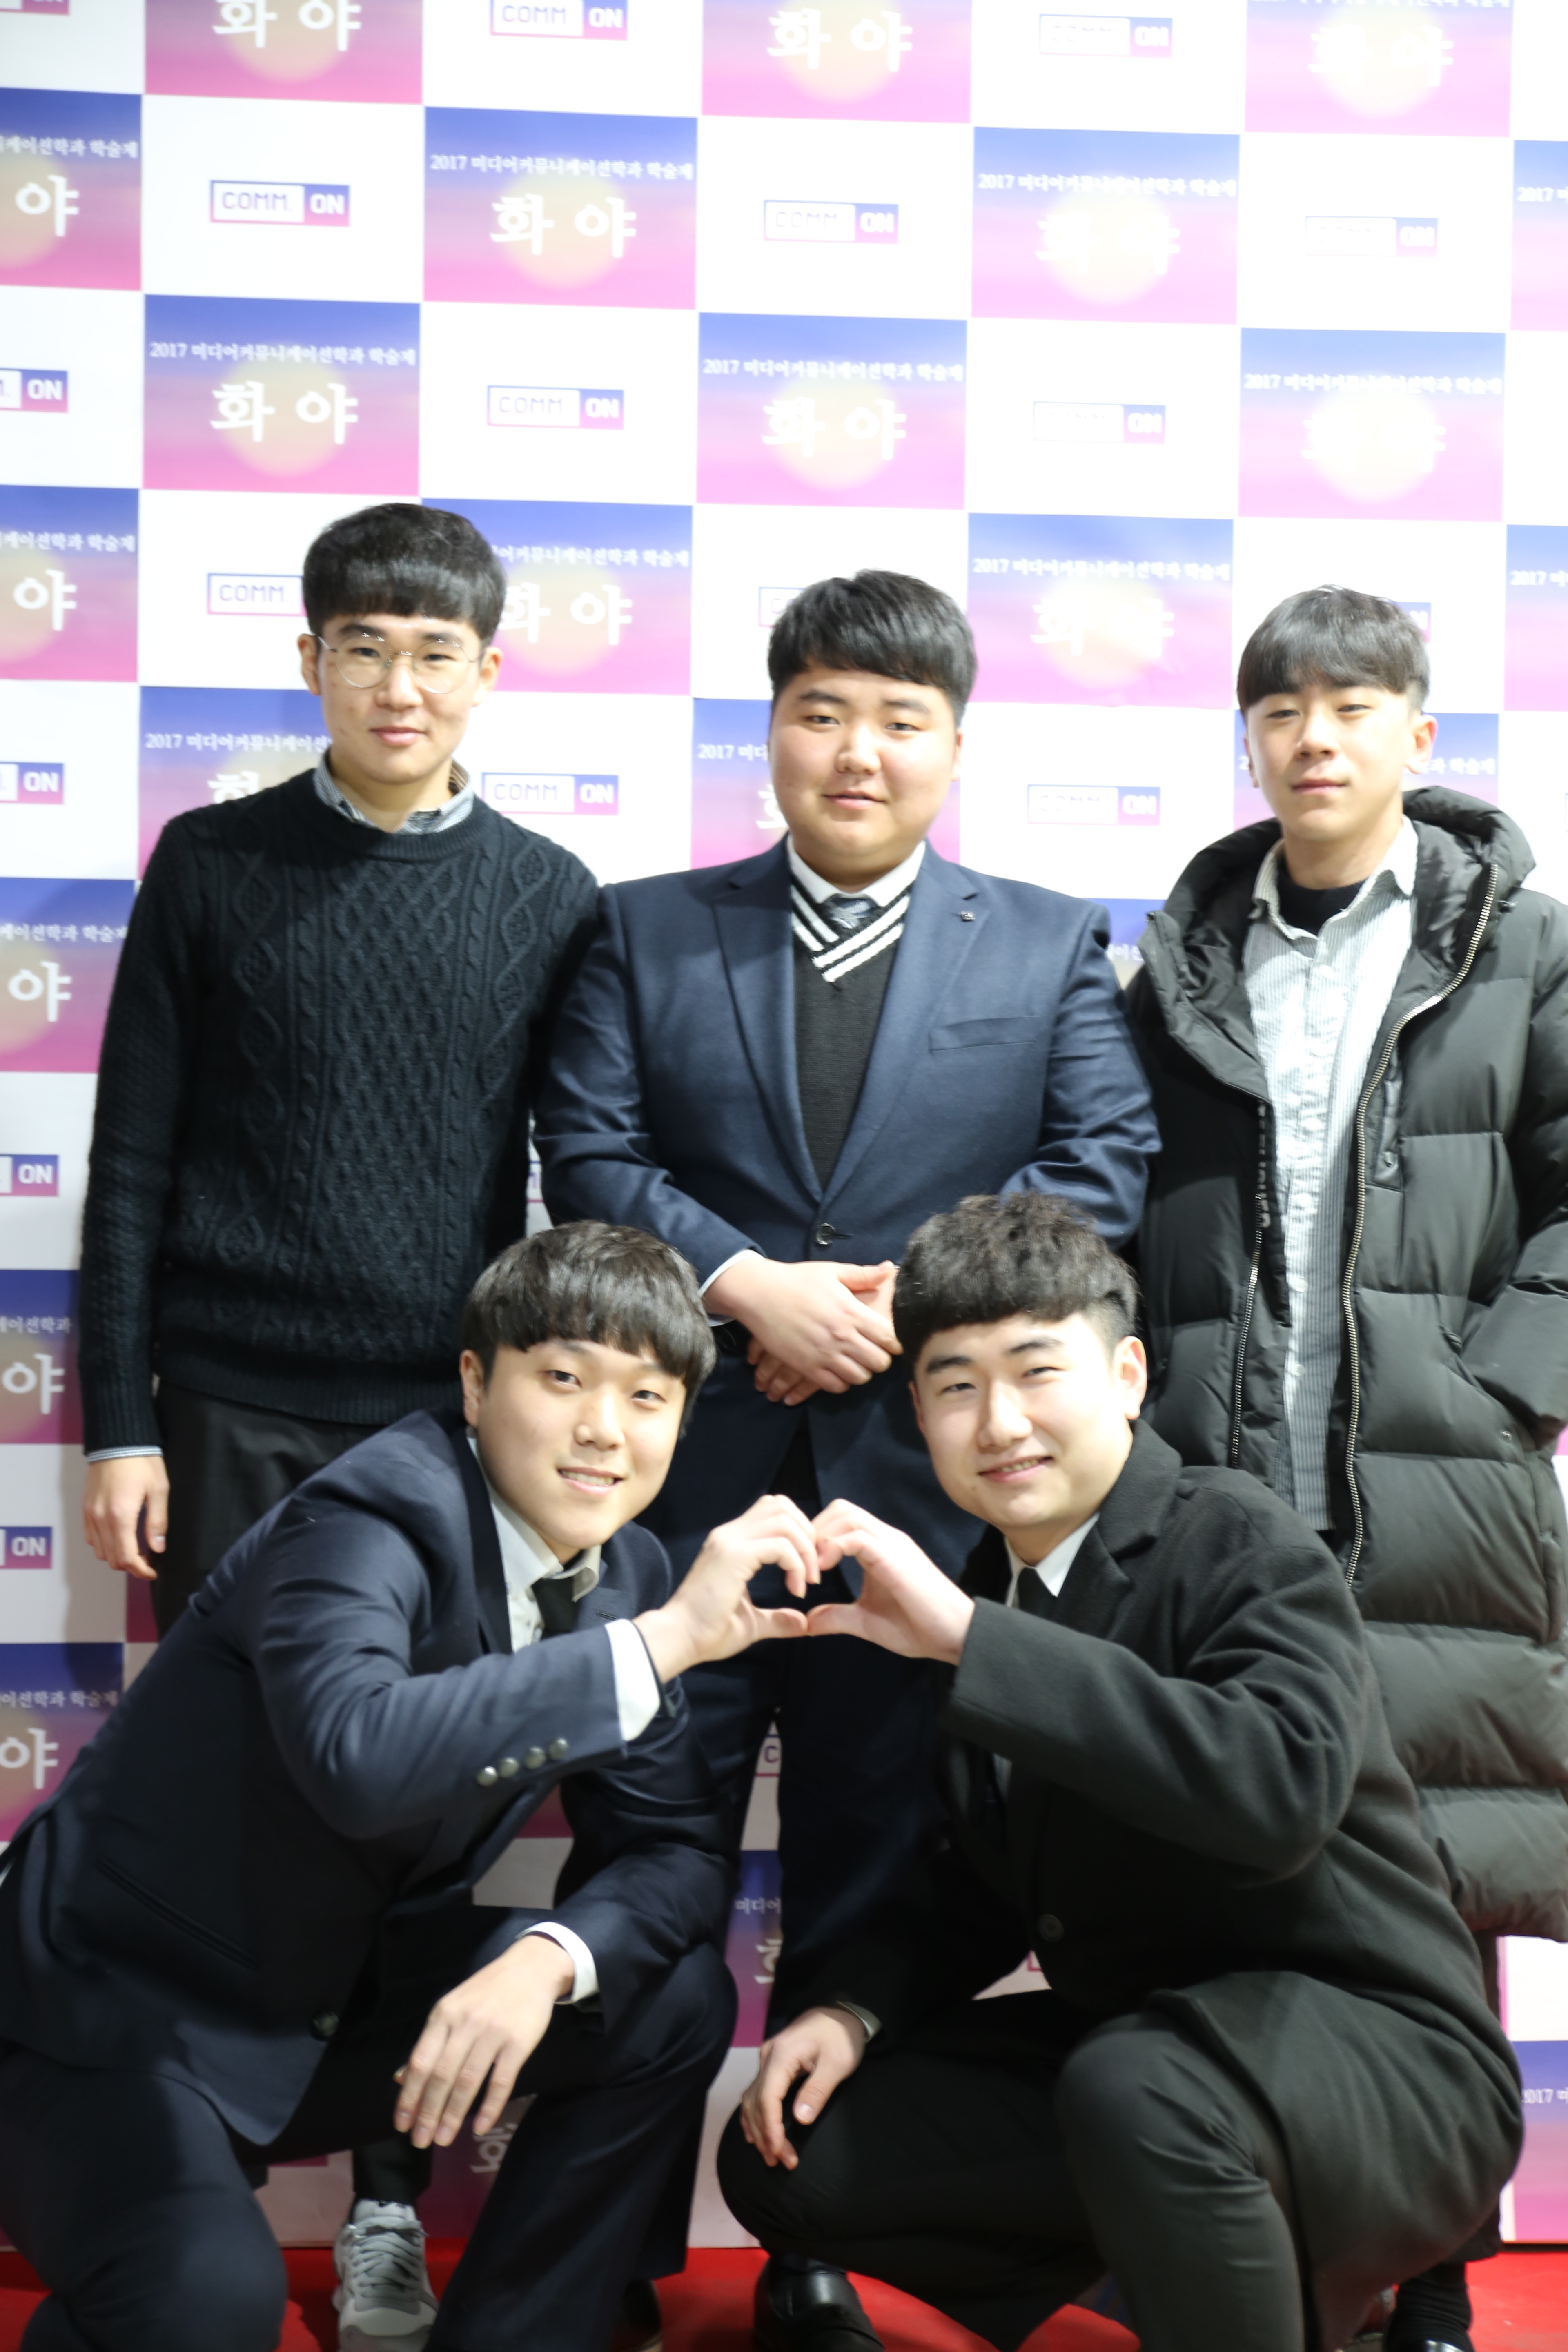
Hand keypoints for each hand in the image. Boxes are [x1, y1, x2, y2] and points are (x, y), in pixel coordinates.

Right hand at [83, 1455, 168, 1580]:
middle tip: (148, 1561)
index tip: (153, 1571)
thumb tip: (157, 1548)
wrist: (118, 1440)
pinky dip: (103, 1544)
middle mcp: (101, 1518)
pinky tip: (119, 1537)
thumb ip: (157, 1521)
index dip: (141, 1570)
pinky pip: (90, 1537)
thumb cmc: (142, 1462)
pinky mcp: (85, 1508)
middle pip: (112, 1558)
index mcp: (120, 1516)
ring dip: (117, 1556)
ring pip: (99, 1551)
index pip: (127, 1557)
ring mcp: (90, 1514)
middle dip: (130, 1565)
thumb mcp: (159, 1489)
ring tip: (135, 1549)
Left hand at [394, 1931, 572, 2149]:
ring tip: (443, 2139)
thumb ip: (429, 2043)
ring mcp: (493, 2032)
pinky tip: (480, 2127)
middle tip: (420, 2141)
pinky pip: (501, 2080)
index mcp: (443, 2015)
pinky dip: (490, 2107)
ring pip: (468, 2081)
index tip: (401, 2124)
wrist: (530, 1968)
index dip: (409, 2096)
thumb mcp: (451, 2008)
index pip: (420, 2062)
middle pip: (441, 2075)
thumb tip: (400, 2078)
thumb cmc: (486, 1992)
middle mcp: (465, 2023)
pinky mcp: (519, 2042)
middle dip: (428, 2112)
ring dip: (453, 2114)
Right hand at [636, 1494, 819, 1678]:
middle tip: (812, 1571)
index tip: (807, 1569)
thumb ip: (777, 1618)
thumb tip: (803, 1623)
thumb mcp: (752, 1623)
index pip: (773, 1510)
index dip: (799, 1532)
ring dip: (805, 1548)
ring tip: (806, 1580)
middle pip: (781, 1505)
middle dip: (807, 1534)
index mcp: (731, 1542)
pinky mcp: (733, 1557)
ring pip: (783, 1519)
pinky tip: (795, 1589)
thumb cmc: (709, 1632)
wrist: (679, 1640)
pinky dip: (795, 1564)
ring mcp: (729, 1542)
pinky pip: (778, 1545)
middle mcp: (729, 1534)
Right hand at [738, 2005, 865, 2169]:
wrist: (841, 2011)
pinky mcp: (771, 2062)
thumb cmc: (842, 2036)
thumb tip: (800, 2119)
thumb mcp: (838, 2063)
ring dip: (759, 2128)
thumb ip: (818, 2090)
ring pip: (752, 2099)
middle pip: (757, 2102)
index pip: (768, 2098)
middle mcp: (767, 2056)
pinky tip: (754, 2132)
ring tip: (769, 2155)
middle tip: (780, 2162)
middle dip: (766, 2135)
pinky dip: (753, 2114)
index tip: (778, 2153)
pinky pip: (755, 2092)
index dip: (771, 2129)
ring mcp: (767, 2059)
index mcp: (781, 2055)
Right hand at [747, 1267, 896, 1405]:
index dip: (895, 1342)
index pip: (889, 1338)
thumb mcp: (832, 1271)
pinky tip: (838, 1369)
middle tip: (873, 1351)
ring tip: (856, 1360)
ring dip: (862, 1371)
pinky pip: (835, 1386)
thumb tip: (890, 1269)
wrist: (759, 1294)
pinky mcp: (807, 1367)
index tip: (890, 1340)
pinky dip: (841, 1381)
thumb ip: (863, 1275)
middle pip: (879, 1362)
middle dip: (881, 1358)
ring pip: (860, 1378)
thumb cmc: (797, 1280)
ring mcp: (824, 1355)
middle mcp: (841, 1337)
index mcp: (852, 1312)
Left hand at [808, 1500, 974, 1665]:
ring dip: (820, 1539)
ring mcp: (892, 1544)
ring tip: (812, 1572)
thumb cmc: (917, 1627)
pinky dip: (833, 1549)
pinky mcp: (894, 1557)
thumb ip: (837, 1616)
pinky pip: (857, 1536)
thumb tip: (807, 1621)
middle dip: (813, 1532)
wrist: (955, 1636)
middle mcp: (885, 1538)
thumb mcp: (865, 1622)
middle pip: (840, 1509)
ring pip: (846, 1516)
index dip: (815, 1539)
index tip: (802, 1570)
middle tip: (802, 1565)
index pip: (840, 1520)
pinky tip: (823, 1572)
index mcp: (878, 1547)